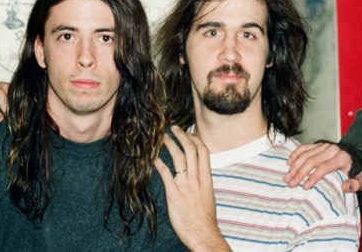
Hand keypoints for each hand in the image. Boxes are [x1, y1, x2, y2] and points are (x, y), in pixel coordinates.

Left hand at [154, 126, 230, 251]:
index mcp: (207, 178)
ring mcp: (186, 185)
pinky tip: (153, 158)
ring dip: (170, 144)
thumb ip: (203, 182)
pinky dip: (159, 164)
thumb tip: (198, 173)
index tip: (189, 132)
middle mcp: (197, 178)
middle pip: (191, 149)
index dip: (196, 139)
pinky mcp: (174, 194)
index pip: (204, 151)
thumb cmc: (205, 217)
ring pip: (179, 157)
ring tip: (162, 137)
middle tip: (174, 128)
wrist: (203, 233)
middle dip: (182, 136)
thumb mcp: (208, 195)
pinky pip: (165, 174)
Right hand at [284, 142, 361, 192]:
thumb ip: (356, 184)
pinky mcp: (319, 144)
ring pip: (306, 154)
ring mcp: (324, 145)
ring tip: (287, 177)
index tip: (305, 187)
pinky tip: (289, 163)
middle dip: (299, 173)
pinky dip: (295, 154)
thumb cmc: (357, 172)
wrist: (356, 157)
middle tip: (290, 184)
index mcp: (342, 158)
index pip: (324, 167)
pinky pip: (304, 147)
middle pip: (311, 160)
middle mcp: (332, 149)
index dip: (313, 177)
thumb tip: (344, 187)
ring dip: (294, 166)